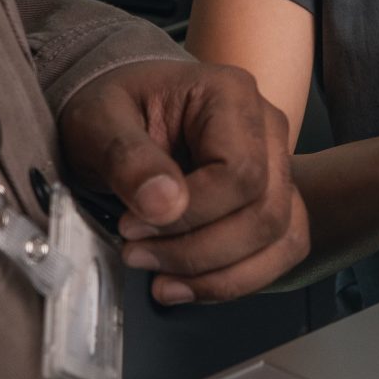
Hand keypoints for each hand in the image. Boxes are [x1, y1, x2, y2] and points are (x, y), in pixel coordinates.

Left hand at [58, 59, 308, 305]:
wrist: (118, 115)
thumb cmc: (111, 110)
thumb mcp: (99, 121)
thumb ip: (127, 157)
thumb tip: (166, 204)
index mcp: (230, 94)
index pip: (239, 173)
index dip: (190, 215)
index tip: (131, 226)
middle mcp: (266, 126)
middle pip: (264, 212)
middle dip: (198, 251)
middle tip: (136, 253)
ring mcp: (277, 163)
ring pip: (279, 237)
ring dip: (218, 274)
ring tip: (158, 280)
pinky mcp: (273, 197)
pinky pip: (280, 250)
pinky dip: (236, 279)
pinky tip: (186, 285)